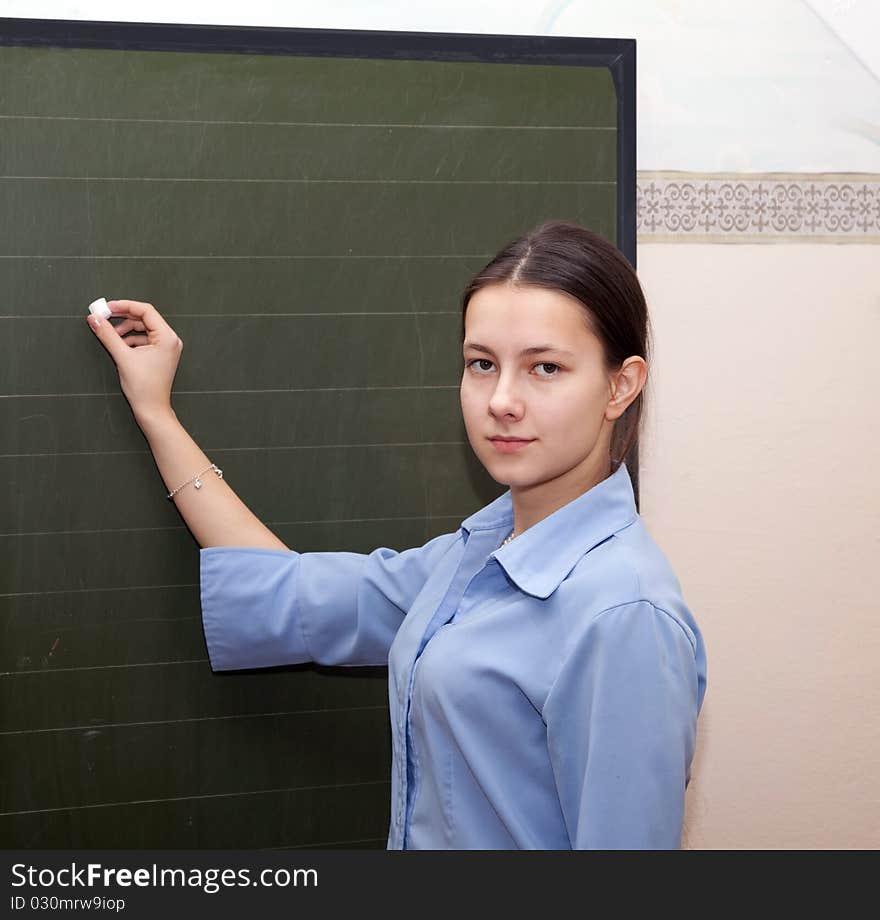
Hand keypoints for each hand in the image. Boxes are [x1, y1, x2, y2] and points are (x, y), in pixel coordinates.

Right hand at [86, 299, 182, 423]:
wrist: (152, 410)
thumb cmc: (144, 388)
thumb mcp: (122, 357)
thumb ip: (107, 335)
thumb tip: (94, 318)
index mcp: (167, 337)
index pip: (146, 311)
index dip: (124, 306)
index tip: (106, 307)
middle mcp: (170, 340)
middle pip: (144, 318)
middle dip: (123, 318)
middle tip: (104, 317)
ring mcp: (166, 348)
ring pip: (143, 329)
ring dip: (125, 330)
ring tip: (110, 336)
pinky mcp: (160, 355)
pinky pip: (144, 340)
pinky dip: (130, 340)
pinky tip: (119, 347)